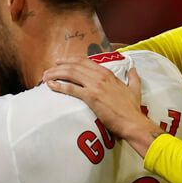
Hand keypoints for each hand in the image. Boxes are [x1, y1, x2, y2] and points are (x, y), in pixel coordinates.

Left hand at [43, 58, 159, 156]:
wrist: (133, 122)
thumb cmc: (133, 109)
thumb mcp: (135, 89)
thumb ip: (134, 77)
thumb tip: (133, 69)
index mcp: (108, 74)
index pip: (86, 61)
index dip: (71, 60)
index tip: (61, 61)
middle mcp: (100, 76)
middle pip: (75, 66)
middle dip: (60, 66)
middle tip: (49, 69)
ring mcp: (95, 86)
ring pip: (71, 74)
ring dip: (56, 74)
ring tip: (45, 77)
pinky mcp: (91, 97)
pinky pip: (71, 88)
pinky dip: (59, 86)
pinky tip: (51, 85)